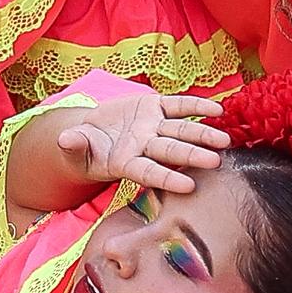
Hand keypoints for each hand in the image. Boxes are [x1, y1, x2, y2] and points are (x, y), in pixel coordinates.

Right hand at [51, 90, 228, 197]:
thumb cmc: (82, 149)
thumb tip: (66, 140)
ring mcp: (152, 127)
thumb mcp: (74, 148)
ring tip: (225, 140)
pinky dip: (197, 107)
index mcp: (125, 162)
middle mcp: (144, 147)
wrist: (91, 133)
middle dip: (192, 156)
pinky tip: (218, 110)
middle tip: (216, 162)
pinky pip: (179, 106)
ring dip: (202, 135)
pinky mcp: (155, 107)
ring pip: (180, 131)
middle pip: (171, 152)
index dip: (167, 179)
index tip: (189, 186)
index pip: (149, 172)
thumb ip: (74, 145)